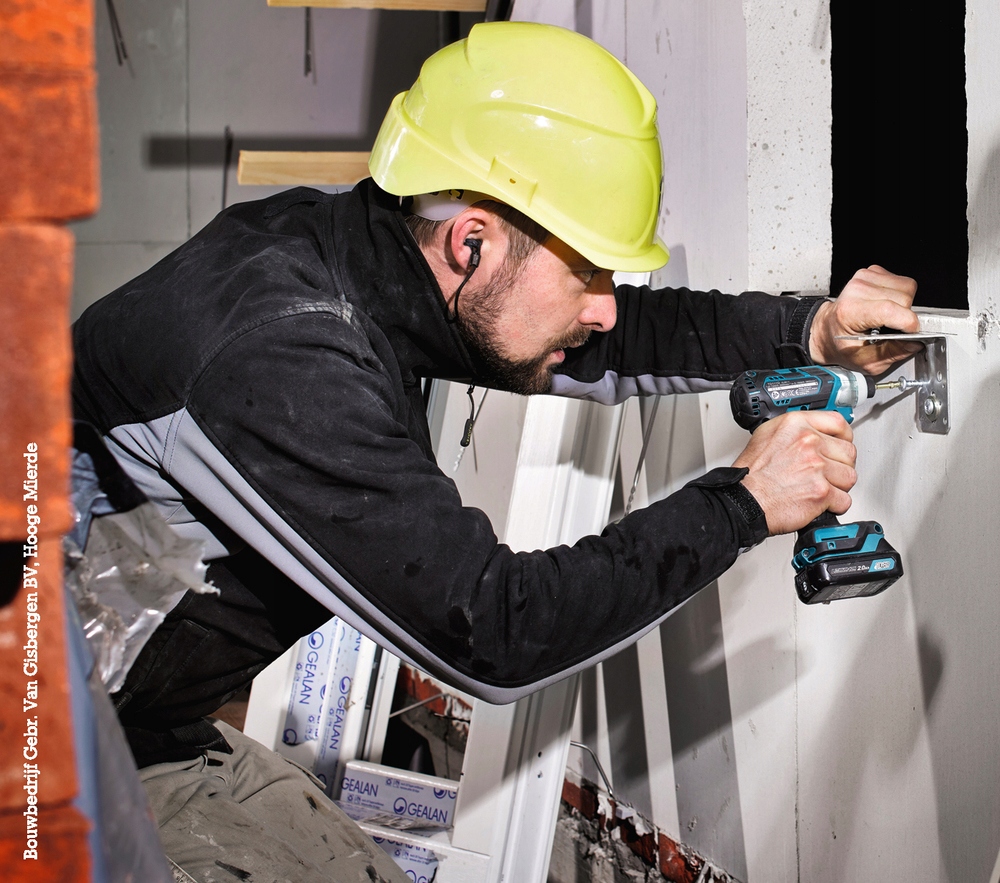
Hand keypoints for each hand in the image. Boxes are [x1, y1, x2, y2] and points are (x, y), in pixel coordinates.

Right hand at [733, 411, 856, 534]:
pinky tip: (820, 502)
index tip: (841, 444)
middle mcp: (808, 442)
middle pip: (848, 452)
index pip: (838, 423)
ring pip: (849, 476)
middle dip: (839, 466)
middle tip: (823, 473)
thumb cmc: (750, 474)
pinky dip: (834, 505)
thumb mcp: (766, 436)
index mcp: (795, 424)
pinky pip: (845, 499)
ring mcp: (817, 467)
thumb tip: (812, 433)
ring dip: (838, 486)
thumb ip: (794, 431)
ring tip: (819, 488)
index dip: (843, 437)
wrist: (743, 500)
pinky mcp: (821, 491)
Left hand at [808, 265, 920, 374]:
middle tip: (893, 327)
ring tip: (887, 315)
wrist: (826, 330)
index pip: (890, 310)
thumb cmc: (840, 343)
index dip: (908, 322)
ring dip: (903, 303)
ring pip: (906, 287)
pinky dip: (898, 293)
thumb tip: (915, 343)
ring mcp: (863, 279)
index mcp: (850, 312)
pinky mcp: (870, 272)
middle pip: (903, 298)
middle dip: (905, 315)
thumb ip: (892, 353)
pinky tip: (885, 304)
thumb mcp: (864, 360)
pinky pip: (900, 281)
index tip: (912, 331)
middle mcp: (856, 291)